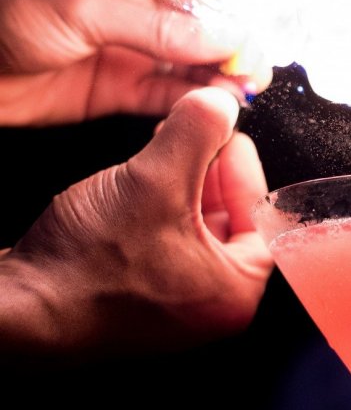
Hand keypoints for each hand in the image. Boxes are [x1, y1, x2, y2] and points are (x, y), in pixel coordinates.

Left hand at [0, 0, 267, 126]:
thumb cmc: (0, 11)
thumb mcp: (83, 7)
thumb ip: (156, 26)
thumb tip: (218, 34)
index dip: (226, 15)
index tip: (251, 42)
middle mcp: (128, 5)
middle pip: (196, 28)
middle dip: (228, 49)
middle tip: (254, 73)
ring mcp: (123, 48)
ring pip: (183, 64)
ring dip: (213, 78)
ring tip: (239, 93)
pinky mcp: (113, 87)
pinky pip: (161, 93)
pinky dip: (187, 100)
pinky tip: (210, 105)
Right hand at [0, 87, 273, 365]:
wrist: (25, 306)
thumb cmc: (91, 265)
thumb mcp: (156, 180)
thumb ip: (197, 133)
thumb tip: (221, 102)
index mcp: (236, 291)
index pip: (265, 219)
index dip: (246, 169)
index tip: (230, 137)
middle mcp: (212, 307)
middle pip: (232, 224)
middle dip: (213, 172)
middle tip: (199, 136)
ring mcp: (175, 307)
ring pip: (195, 232)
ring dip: (183, 186)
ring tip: (166, 148)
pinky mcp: (140, 300)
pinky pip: (164, 246)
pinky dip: (159, 210)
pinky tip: (138, 182)